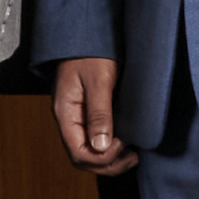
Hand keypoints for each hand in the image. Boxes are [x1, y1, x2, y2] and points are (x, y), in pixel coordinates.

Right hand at [52, 57, 132, 173]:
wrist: (87, 34)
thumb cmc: (91, 52)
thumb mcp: (98, 80)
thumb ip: (99, 113)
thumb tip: (102, 146)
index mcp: (65, 113)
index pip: (78, 152)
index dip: (101, 157)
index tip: (122, 144)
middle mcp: (69, 119)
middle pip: (82, 158)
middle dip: (107, 164)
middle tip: (133, 156)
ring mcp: (78, 118)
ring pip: (89, 152)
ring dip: (110, 159)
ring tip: (133, 155)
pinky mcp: (88, 113)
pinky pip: (96, 139)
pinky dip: (111, 148)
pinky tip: (127, 143)